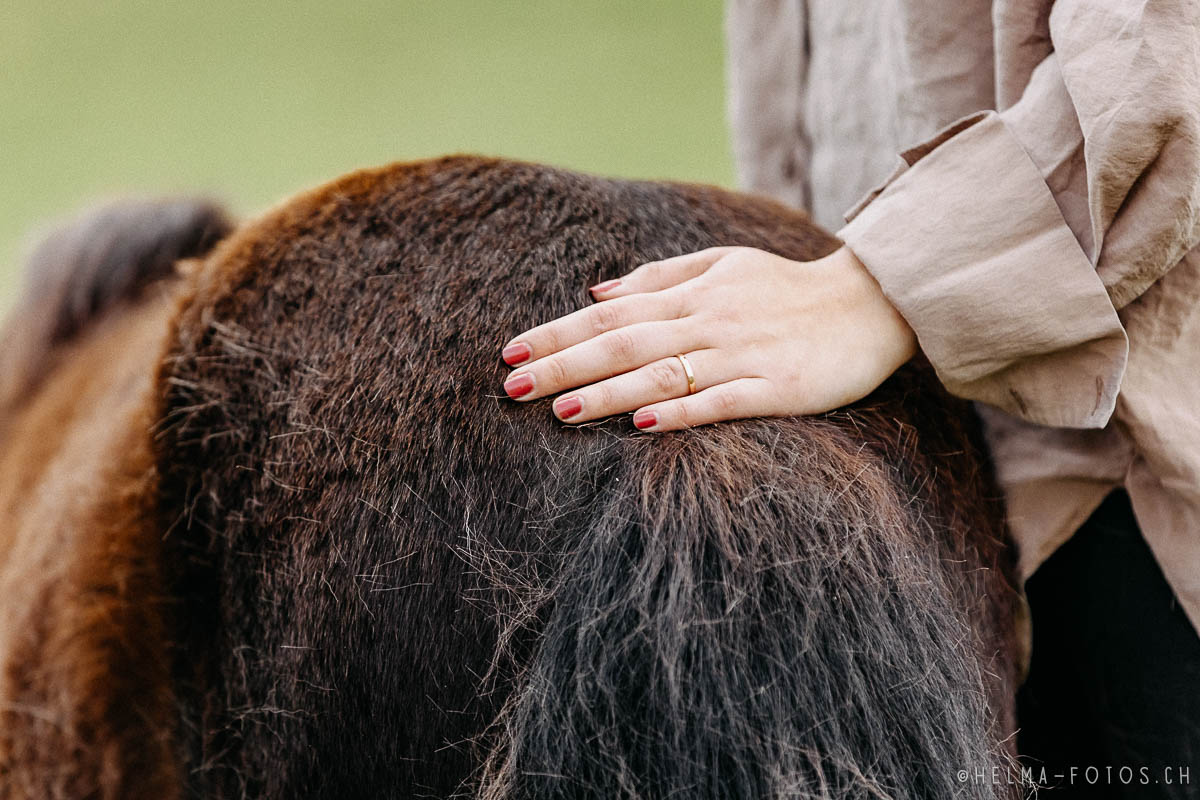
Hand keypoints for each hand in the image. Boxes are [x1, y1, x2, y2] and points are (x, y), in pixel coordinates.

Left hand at [499, 245, 917, 431]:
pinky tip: (640, 426)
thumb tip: (594, 292)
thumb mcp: (723, 264)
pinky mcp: (776, 388)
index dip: (557, 333)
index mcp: (692, 294)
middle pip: (623, 343)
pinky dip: (679, 413)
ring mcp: (742, 355)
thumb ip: (658, 277)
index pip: (609, 313)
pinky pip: (720, 402)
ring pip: (662, 374)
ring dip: (608, 393)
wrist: (870, 304)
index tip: (511, 353)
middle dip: (563, 364)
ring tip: (560, 411)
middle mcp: (708, 321)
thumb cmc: (786, 288)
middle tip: (512, 387)